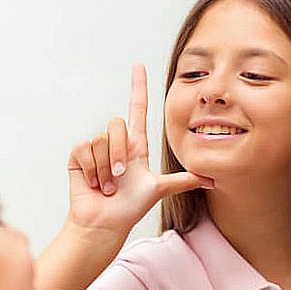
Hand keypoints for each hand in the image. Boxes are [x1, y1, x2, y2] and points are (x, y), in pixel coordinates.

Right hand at [67, 63, 212, 236]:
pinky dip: (92, 170)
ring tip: (108, 186)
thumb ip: (184, 180)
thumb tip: (211, 180)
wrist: (105, 223)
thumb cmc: (129, 208)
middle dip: (120, 153)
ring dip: (106, 168)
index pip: (137, 109)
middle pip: (117, 125)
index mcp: (135, 146)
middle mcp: (115, 144)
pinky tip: (94, 183)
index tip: (139, 66)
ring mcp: (95, 149)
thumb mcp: (159, 189)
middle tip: (121, 177)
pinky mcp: (78, 155)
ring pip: (102, 140)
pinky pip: (85, 149)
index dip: (138, 87)